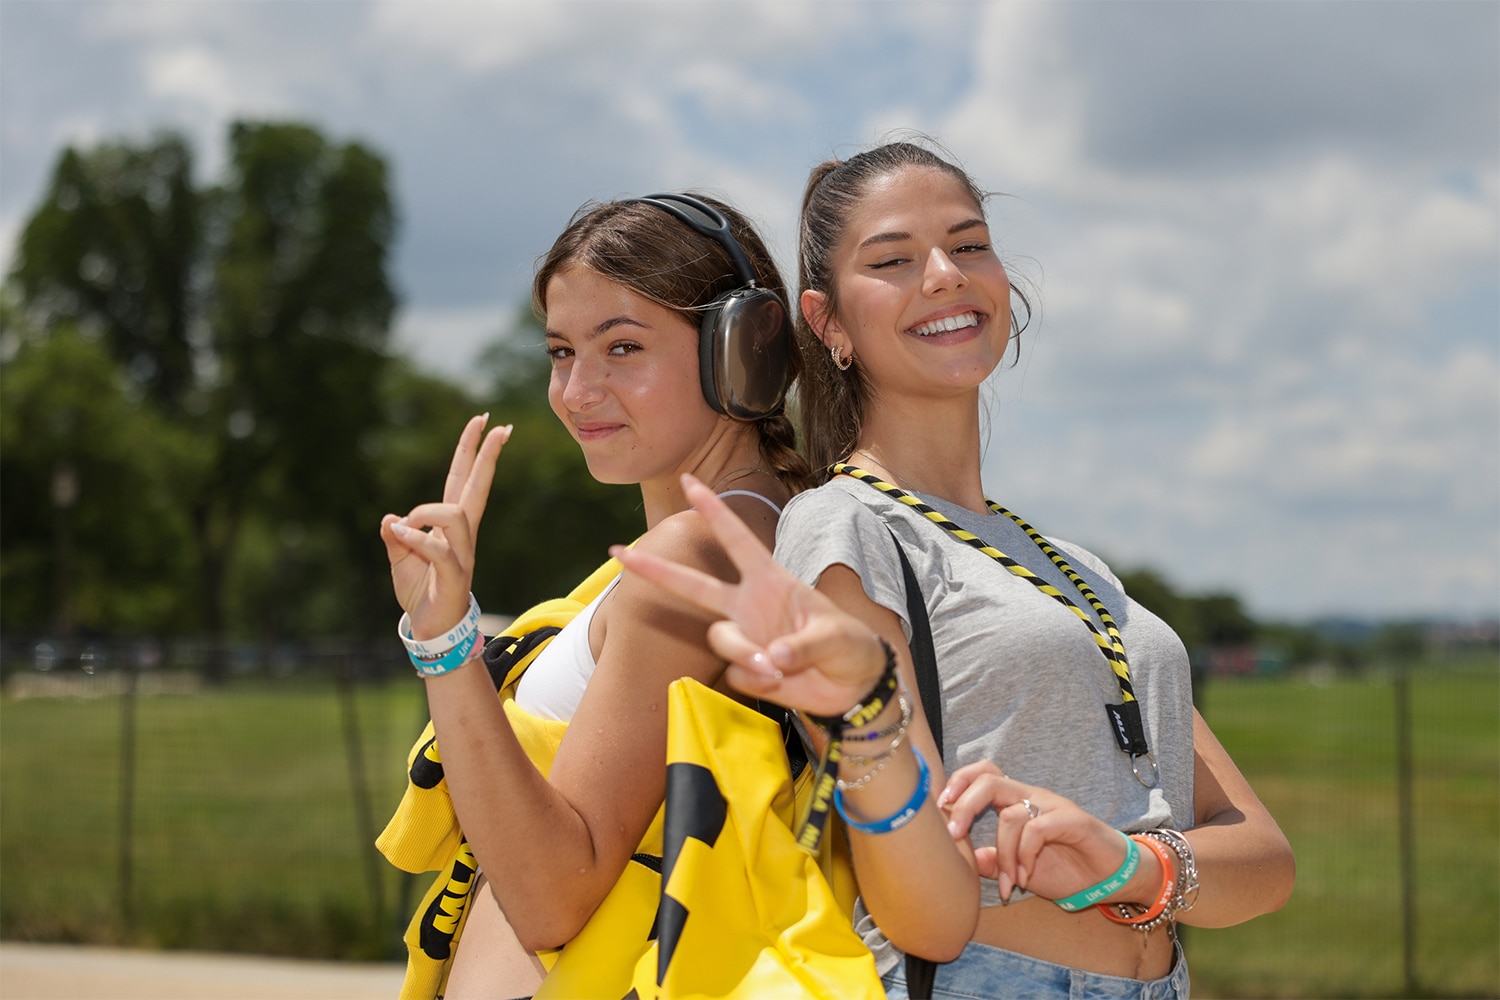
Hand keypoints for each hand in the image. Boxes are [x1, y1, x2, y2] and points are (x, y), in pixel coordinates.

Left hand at [379, 414, 510, 639]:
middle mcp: (463, 535)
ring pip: (455, 516)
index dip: (471, 451)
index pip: (464, 480)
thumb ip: (395, 537)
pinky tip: (400, 537)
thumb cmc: (420, 592)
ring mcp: (463, 553)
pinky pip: (438, 549)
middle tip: (499, 426)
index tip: (484, 422)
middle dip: (486, 456)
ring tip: (406, 524)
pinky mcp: (456, 575)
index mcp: (451, 526)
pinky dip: (416, 539)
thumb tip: (389, 519)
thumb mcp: (400, 559)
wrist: (431, 629)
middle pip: (477, 488)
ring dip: (426, 512)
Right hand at [610, 474, 887, 717]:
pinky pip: (737, 673)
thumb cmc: (849, 645)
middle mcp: (749, 605)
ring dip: (744, 654)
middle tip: (618, 554)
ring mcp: (746, 637)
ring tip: (777, 668)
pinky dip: (757, 679)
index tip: (689, 482)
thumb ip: (804, 644)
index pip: (737, 540)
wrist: (853, 686)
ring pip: (720, 638)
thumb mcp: (837, 636)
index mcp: (771, 580)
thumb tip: (770, 658)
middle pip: (694, 584)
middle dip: (656, 570)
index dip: (714, 511)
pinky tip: (781, 681)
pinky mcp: (746, 669)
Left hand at [940, 760, 1132, 903]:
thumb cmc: (1066, 869)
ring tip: (1008, 881)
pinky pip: (1037, 829)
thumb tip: (964, 859)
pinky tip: (1025, 876)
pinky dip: (1024, 856)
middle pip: (989, 780)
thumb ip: (991, 862)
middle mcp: (1032, 797)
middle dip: (964, 805)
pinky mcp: (1073, 820)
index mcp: (1016, 802)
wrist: (1110, 878)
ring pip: (1010, 814)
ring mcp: (1052, 806)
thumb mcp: (1018, 869)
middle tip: (954, 835)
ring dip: (1002, 854)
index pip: (983, 774)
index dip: (958, 783)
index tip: (940, 807)